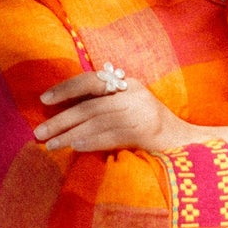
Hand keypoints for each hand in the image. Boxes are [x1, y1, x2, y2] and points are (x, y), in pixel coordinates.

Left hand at [34, 70, 191, 155]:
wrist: (189, 146)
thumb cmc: (154, 131)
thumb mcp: (131, 109)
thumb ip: (106, 106)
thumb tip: (69, 114)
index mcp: (128, 84)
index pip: (91, 80)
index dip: (65, 88)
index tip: (44, 100)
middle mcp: (133, 94)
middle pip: (89, 104)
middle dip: (61, 118)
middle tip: (39, 132)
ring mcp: (140, 112)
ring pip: (96, 121)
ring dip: (69, 134)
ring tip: (50, 145)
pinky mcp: (146, 131)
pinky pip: (111, 135)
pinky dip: (91, 140)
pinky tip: (75, 147)